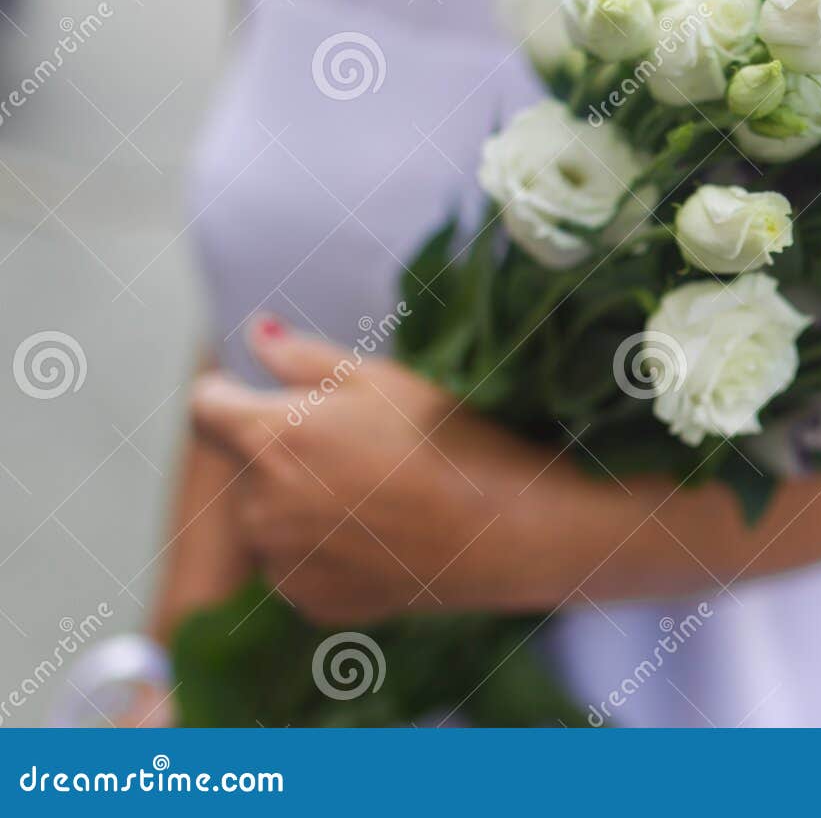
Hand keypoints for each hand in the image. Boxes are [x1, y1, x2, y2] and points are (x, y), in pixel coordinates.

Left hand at [189, 317, 553, 624]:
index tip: (262, 394)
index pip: (205, 406)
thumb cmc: (443, 440)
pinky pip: (298, 566)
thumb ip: (301, 358)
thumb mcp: (378, 379)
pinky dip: (324, 550)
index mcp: (266, 437)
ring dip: (297, 504)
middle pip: (243, 465)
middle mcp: (256, 504)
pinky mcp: (308, 602)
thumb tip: (254, 334)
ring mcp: (280, 562)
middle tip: (354, 447)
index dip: (230, 393)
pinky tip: (379, 536)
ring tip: (373, 495)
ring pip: (268, 518)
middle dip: (278, 452)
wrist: (498, 532)